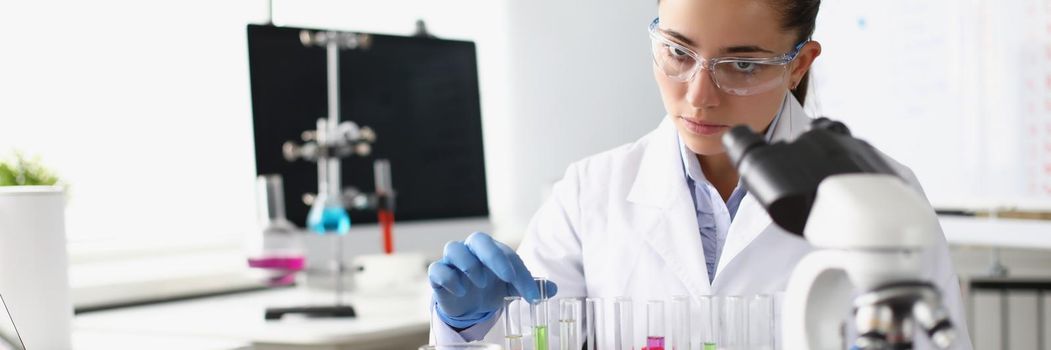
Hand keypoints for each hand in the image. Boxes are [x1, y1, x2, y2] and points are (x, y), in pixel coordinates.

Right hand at [428, 232, 557, 326]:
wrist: (469, 305)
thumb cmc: (490, 288)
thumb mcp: (512, 287)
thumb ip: (530, 285)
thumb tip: (552, 289)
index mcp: (490, 250)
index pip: (505, 253)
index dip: (519, 272)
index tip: (530, 293)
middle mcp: (470, 250)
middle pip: (477, 239)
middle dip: (493, 256)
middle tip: (506, 276)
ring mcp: (452, 262)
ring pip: (453, 248)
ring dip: (469, 264)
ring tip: (480, 282)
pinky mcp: (438, 276)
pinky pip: (437, 269)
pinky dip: (448, 278)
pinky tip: (461, 290)